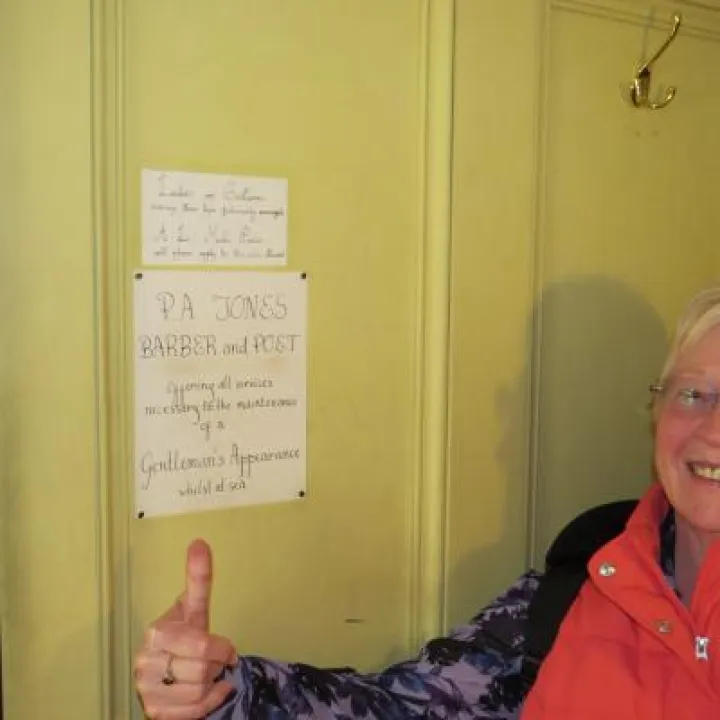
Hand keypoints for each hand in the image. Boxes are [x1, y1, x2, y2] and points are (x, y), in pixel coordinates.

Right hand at [134, 539, 237, 718]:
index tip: (227, 648)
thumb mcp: (193, 609)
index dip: (221, 648)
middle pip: (201, 671)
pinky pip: (193, 712)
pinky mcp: (153, 713)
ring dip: (211, 683)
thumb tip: (199, 541)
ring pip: (198, 692)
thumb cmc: (184, 636)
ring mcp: (146, 691)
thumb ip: (198, 579)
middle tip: (214, 661)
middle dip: (215, 666)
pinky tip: (206, 691)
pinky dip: (208, 702)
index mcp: (156, 633)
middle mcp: (145, 663)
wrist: (166, 671)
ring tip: (205, 673)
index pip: (201, 646)